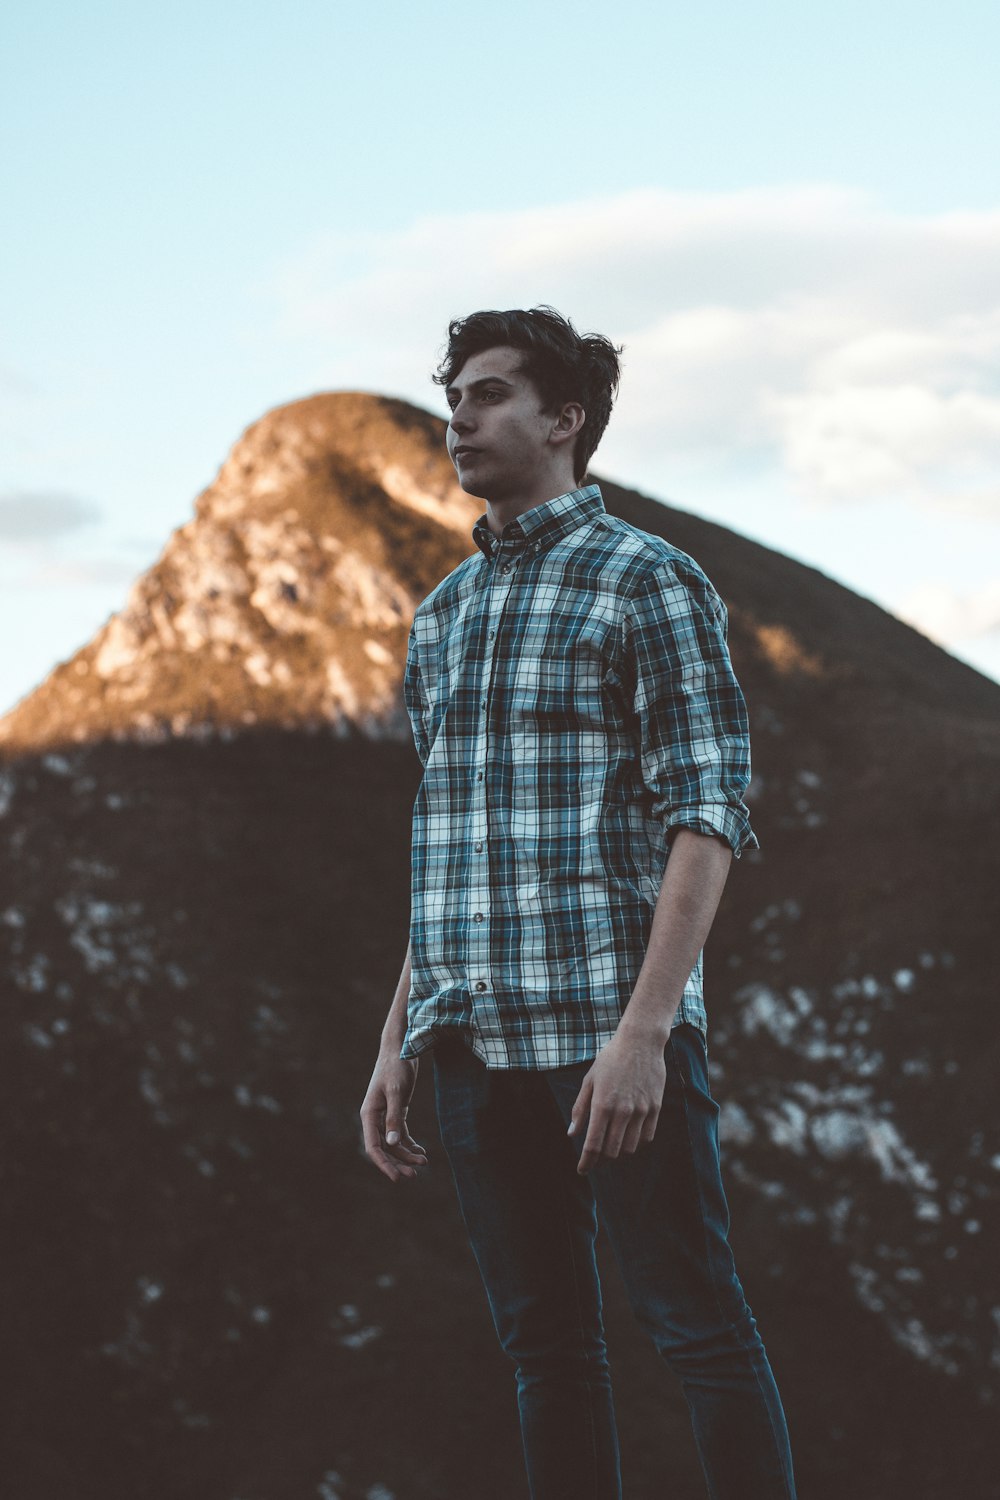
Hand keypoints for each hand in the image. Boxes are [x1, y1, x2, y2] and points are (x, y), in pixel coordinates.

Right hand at [360, 1053, 427, 1182]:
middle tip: (414, 1175)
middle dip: (398, 1163)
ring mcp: (385, 1115)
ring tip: (424, 1162)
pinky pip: (401, 1133)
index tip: (397, 1178)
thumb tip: (392, 1144)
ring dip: (407, 1154)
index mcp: (369, 1114)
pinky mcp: (396, 1110)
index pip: (373, 1147)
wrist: (401, 1048)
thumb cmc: (395, 1067)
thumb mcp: (396, 1092)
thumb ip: (394, 1118)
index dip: (384, 1164)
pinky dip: (410, 1143)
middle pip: (384, 1148)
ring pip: (394, 1143)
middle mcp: (375, 1118)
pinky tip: (421, 1151)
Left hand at [567, 1029, 666, 1173]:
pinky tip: (628, 1139)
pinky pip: (646, 1138)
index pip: (593, 1145)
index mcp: (602, 1105)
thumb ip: (580, 1109)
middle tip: (595, 1158)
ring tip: (611, 1148)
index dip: (586, 1162)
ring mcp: (641, 1111)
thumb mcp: (589, 1080)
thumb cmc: (610, 1059)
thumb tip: (572, 1134)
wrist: (640, 1042)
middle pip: (611, 1151)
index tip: (582, 1170)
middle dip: (600, 1160)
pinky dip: (636, 1144)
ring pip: (630, 1148)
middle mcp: (623, 1112)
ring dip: (618, 1153)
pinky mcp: (655, 1108)